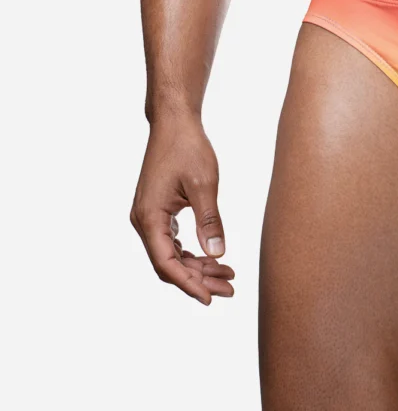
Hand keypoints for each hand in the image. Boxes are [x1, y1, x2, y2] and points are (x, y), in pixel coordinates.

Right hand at [130, 114, 234, 303]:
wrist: (174, 123)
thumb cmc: (188, 148)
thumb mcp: (204, 184)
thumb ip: (210, 220)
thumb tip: (217, 254)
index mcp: (149, 218)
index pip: (167, 264)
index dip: (189, 284)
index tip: (211, 298)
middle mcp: (143, 221)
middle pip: (169, 263)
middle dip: (199, 279)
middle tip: (230, 289)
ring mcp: (148, 216)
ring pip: (171, 254)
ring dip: (197, 267)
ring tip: (228, 276)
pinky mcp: (157, 210)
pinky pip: (172, 241)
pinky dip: (192, 252)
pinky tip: (212, 258)